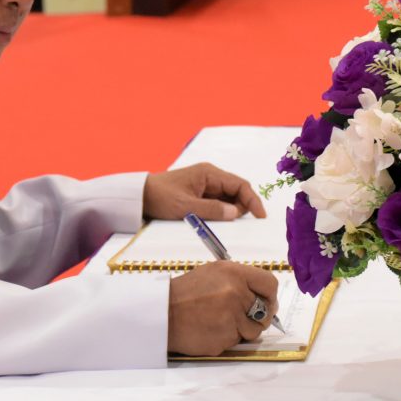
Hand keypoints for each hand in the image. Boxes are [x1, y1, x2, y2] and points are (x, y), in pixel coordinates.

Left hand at [143, 163, 266, 220]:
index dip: (253, 200)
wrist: (139, 196)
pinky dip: (221, 213)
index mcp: (209, 173)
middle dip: (242, 208)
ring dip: (231, 212)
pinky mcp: (200, 194)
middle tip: (239, 226)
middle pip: (237, 191)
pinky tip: (217, 223)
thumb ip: (212, 210)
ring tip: (224, 226)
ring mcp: (205, 185)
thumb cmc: (160, 197)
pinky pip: (218, 203)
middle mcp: (210, 176)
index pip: (240, 185)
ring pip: (228, 198)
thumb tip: (236, 213)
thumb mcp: (185, 207)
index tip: (261, 217)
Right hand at [167, 261, 278, 355]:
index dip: (271, 296)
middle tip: (242, 316)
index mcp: (234, 273)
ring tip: (220, 321)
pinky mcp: (224, 338)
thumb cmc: (185, 293)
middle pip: (265, 311)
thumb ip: (240, 282)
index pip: (269, 284)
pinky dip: (227, 338)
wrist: (161, 313)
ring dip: (242, 330)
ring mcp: (231, 317)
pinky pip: (236, 341)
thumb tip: (264, 298)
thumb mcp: (213, 273)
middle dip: (257, 317)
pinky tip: (210, 330)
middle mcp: (236, 294)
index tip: (267, 302)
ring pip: (253, 331)